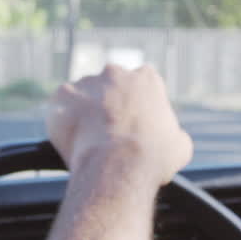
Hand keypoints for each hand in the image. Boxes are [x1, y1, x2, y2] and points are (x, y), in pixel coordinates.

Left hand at [45, 64, 192, 188]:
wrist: (118, 166)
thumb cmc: (152, 157)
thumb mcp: (180, 146)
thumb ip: (173, 133)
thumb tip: (172, 140)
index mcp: (147, 78)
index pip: (140, 84)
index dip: (135, 106)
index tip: (132, 124)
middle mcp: (116, 73)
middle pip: (109, 85)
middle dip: (108, 105)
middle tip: (108, 133)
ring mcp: (87, 82)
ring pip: (83, 96)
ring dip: (84, 113)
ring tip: (88, 142)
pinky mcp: (62, 96)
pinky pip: (60, 109)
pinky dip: (63, 122)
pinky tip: (72, 141)